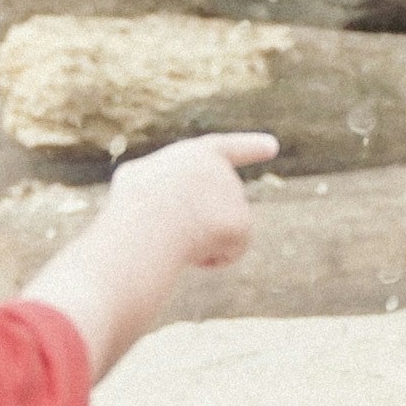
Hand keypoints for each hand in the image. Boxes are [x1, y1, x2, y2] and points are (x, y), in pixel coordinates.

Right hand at [110, 131, 276, 271]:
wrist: (145, 226)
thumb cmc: (131, 208)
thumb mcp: (136, 184)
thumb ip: (163, 183)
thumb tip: (172, 204)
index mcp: (196, 154)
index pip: (228, 149)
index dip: (250, 148)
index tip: (273, 146)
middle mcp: (223, 170)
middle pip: (214, 207)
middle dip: (197, 226)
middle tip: (168, 230)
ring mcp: (234, 195)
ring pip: (218, 232)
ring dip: (200, 242)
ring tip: (174, 236)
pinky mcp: (242, 222)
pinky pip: (228, 252)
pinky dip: (212, 259)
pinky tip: (192, 253)